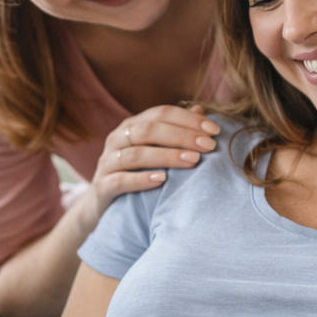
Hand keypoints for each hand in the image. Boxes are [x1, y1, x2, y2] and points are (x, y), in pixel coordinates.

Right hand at [89, 104, 219, 219]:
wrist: (104, 207)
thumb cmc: (136, 174)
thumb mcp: (155, 150)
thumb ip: (175, 130)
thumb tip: (200, 109)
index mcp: (132, 126)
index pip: (161, 114)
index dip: (188, 119)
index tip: (214, 131)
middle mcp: (117, 139)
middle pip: (149, 130)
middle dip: (182, 136)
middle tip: (208, 146)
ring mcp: (107, 162)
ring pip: (136, 154)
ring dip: (167, 156)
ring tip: (192, 161)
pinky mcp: (102, 186)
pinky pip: (121, 180)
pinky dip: (142, 180)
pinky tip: (162, 181)